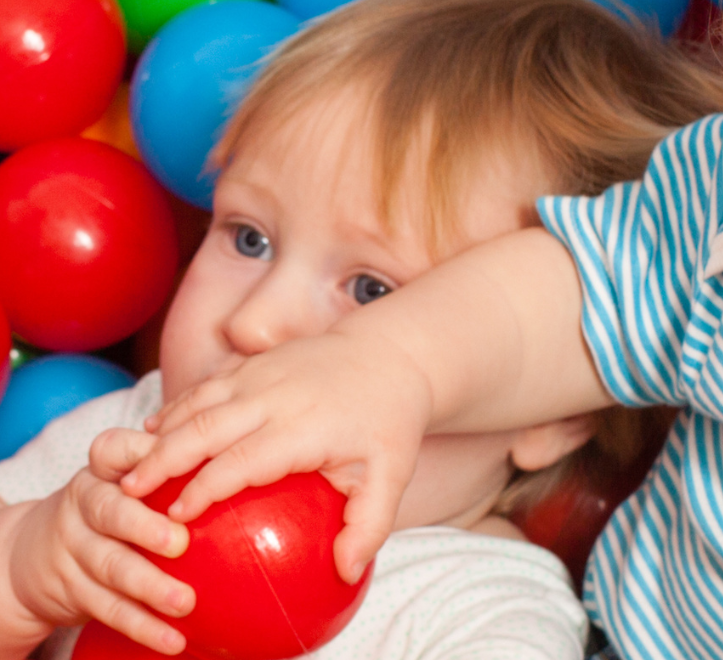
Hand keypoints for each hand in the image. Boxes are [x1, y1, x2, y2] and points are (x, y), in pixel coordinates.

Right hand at [5, 428, 192, 654]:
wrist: (31, 551)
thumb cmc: (110, 502)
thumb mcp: (125, 473)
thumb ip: (170, 461)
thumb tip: (243, 456)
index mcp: (102, 468)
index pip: (115, 450)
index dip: (141, 454)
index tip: (176, 460)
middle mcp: (83, 504)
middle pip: (111, 513)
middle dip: (144, 528)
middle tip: (180, 542)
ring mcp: (74, 549)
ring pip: (111, 567)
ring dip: (149, 587)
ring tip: (186, 602)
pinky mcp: (73, 591)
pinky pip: (109, 610)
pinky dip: (142, 627)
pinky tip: (173, 640)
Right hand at [121, 328, 431, 583]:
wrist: (392, 352)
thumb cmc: (388, 421)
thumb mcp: (391, 474)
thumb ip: (369, 525)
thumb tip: (346, 574)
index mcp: (302, 426)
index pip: (241, 461)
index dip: (203, 490)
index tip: (174, 520)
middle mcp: (274, 395)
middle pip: (205, 427)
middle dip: (162, 460)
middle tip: (126, 495)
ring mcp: (261, 372)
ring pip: (198, 402)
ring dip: (160, 434)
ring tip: (127, 469)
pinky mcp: (255, 362)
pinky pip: (206, 385)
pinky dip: (177, 408)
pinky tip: (154, 432)